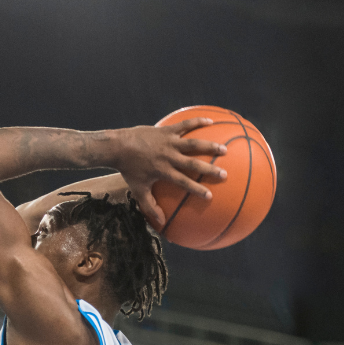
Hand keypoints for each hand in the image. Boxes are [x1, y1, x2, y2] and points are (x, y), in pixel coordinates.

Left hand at [112, 120, 226, 228]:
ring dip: (210, 146)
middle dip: (209, 169)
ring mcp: (169, 142)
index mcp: (163, 172)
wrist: (119, 147)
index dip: (196, 189)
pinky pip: (185, 124)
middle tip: (224, 174)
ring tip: (224, 149)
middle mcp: (168, 157)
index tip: (209, 195)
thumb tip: (161, 222)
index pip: (183, 182)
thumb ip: (149, 206)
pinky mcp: (167, 130)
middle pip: (193, 164)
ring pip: (193, 143)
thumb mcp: (138, 190)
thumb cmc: (129, 170)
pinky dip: (198, 122)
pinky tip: (211, 121)